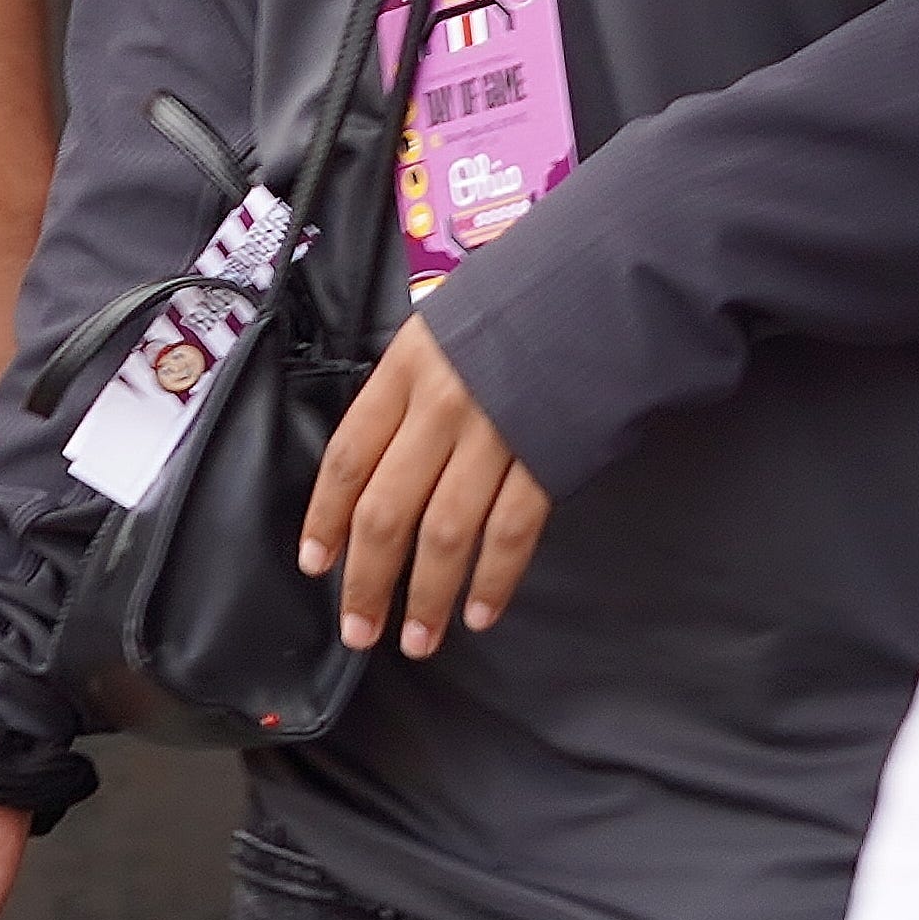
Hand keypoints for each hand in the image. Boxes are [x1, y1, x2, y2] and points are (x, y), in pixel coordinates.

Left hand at [296, 312, 551, 656]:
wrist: (603, 279)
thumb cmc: (519, 299)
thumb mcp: (443, 326)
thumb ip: (410, 390)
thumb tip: (380, 459)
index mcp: (405, 369)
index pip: (348, 457)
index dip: (326, 517)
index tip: (315, 563)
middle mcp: (440, 405)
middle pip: (387, 509)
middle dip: (367, 579)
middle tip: (358, 630)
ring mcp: (495, 434)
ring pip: (444, 533)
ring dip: (427, 596)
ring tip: (416, 640)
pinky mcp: (548, 457)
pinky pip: (511, 533)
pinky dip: (493, 580)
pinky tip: (478, 613)